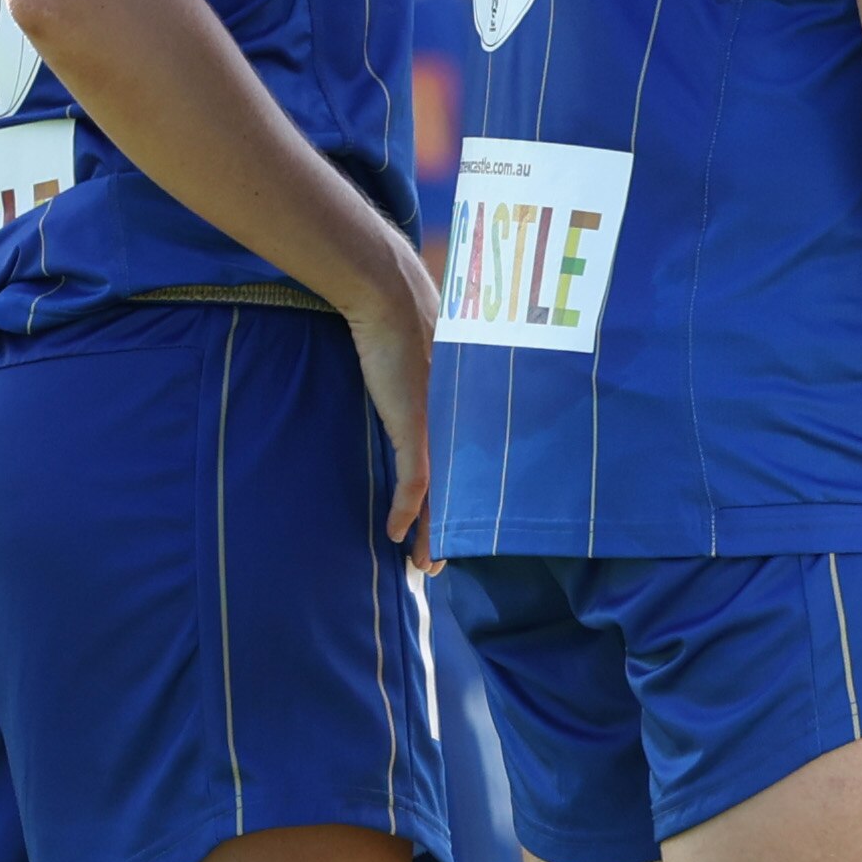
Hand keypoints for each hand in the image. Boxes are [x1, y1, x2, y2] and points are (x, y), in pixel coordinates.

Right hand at [340, 237, 440, 567]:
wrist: (391, 296)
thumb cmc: (405, 317)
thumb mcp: (431, 355)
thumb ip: (434, 377)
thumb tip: (421, 380)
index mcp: (468, 411)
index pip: (469, 469)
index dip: (462, 502)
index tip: (455, 528)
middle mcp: (461, 424)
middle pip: (461, 492)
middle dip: (451, 532)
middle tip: (440, 563)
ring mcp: (441, 428)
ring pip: (443, 498)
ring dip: (432, 535)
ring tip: (425, 565)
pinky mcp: (416, 427)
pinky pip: (415, 484)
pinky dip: (406, 512)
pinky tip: (395, 532)